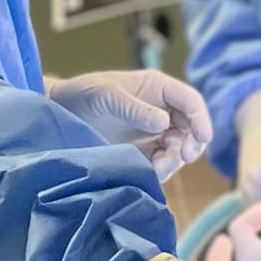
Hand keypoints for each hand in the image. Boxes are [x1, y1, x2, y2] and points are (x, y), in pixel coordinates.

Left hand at [46, 70, 211, 181]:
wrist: (58, 115)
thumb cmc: (82, 94)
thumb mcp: (106, 94)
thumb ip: (134, 108)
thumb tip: (164, 123)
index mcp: (157, 88)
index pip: (190, 100)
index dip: (201, 118)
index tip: (203, 137)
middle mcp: (160, 110)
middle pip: (191, 127)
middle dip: (193, 142)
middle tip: (185, 156)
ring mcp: (153, 133)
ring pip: (180, 148)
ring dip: (176, 159)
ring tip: (159, 167)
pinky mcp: (143, 153)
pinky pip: (162, 163)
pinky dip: (162, 170)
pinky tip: (151, 172)